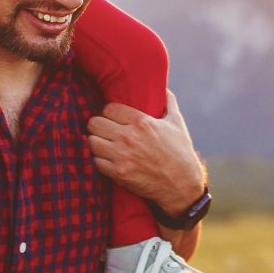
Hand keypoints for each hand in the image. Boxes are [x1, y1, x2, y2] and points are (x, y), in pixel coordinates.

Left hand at [87, 90, 202, 212]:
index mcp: (142, 122)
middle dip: (98, 125)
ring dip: (96, 143)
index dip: (109, 112)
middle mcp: (129, 137)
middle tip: (104, 130)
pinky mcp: (118, 173)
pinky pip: (95, 161)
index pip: (108, 108)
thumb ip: (168, 102)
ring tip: (104, 144)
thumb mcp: (177, 123)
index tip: (112, 117)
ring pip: (91, 141)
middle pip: (94, 123)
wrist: (182, 185)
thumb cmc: (181, 152)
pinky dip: (99, 160)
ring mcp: (122, 156)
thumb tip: (163, 87)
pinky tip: (108, 159)